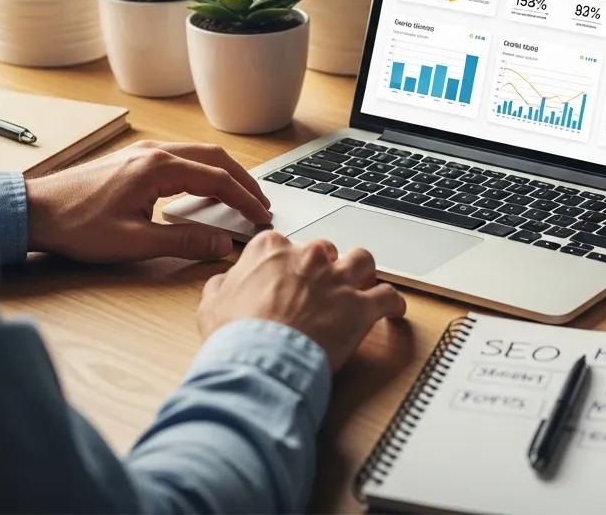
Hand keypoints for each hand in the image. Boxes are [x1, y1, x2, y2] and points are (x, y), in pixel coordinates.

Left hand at [24, 140, 271, 262]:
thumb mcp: (134, 242)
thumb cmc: (77, 226)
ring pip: (199, 154)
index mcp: (159, 167)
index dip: (245, 200)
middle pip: (214, 158)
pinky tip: (203, 189)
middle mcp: (155, 152)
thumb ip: (184, 240)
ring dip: (224, 173)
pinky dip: (203, 171)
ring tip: (240, 196)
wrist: (34, 211)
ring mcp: (144, 152)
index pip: (218, 180)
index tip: (261, 217)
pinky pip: (181, 157)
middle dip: (242, 181)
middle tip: (260, 204)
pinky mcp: (134, 159)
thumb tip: (222, 243)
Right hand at [197, 230, 406, 369]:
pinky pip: (388, 297)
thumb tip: (226, 281)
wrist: (258, 361)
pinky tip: (393, 311)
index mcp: (272, 250)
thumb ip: (223, 285)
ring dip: (362, 273)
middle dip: (325, 267)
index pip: (284, 244)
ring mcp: (337, 279)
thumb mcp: (212, 304)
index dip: (287, 263)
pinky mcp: (360, 306)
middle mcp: (308, 256)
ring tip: (360, 286)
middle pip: (326, 250)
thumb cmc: (235, 335)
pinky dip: (393, 304)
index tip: (287, 276)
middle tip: (320, 288)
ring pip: (362, 260)